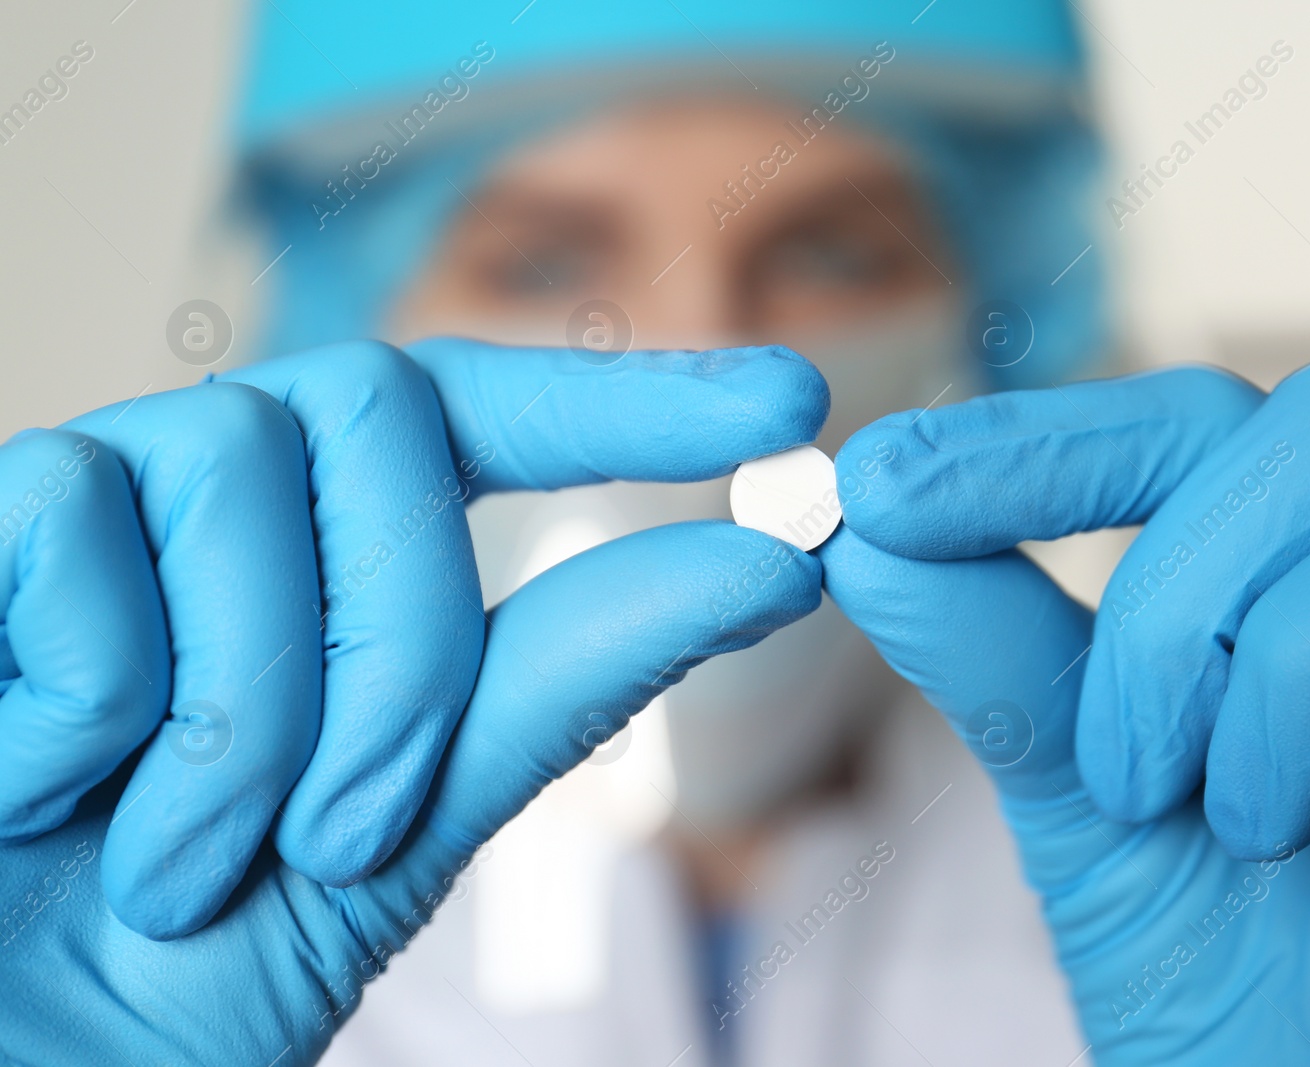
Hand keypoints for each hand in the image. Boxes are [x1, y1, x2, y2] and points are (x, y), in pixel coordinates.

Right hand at [0, 338, 825, 944]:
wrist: (13, 1055)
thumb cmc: (189, 957)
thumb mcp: (409, 821)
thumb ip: (573, 676)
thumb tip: (773, 563)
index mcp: (331, 546)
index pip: (495, 410)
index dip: (637, 396)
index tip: (793, 399)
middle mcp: (226, 491)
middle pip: (385, 415)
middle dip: (402, 647)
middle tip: (353, 832)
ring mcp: (95, 494)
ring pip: (237, 467)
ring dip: (247, 714)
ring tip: (181, 861)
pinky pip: (75, 520)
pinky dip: (97, 703)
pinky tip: (39, 787)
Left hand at [822, 355, 1309, 1061]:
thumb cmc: (1240, 970)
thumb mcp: (1086, 803)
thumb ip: (995, 655)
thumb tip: (866, 526)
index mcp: (1281, 567)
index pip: (1172, 423)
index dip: (1033, 441)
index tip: (879, 485)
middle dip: (1189, 606)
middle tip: (1139, 783)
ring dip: (1307, 667)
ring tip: (1260, 825)